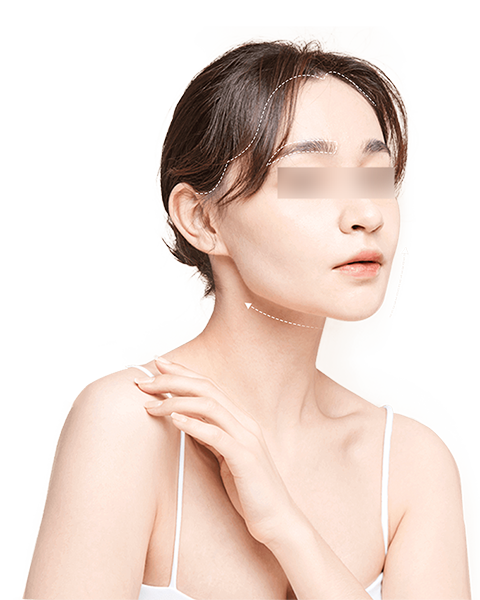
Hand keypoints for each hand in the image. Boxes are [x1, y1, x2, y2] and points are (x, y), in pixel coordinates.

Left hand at [135, 356, 299, 545]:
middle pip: (207, 388)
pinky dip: (194, 424)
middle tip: (144, 382)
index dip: (183, 372)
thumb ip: (211, 435)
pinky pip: (217, 436)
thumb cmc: (250, 490)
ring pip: (210, 406)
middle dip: (173, 381)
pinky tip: (174, 420)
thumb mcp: (226, 456)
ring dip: (176, 401)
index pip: (209, 385)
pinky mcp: (245, 459)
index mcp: (241, 420)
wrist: (278, 520)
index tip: (158, 364)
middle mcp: (245, 422)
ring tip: (150, 405)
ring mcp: (247, 439)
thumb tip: (185, 419)